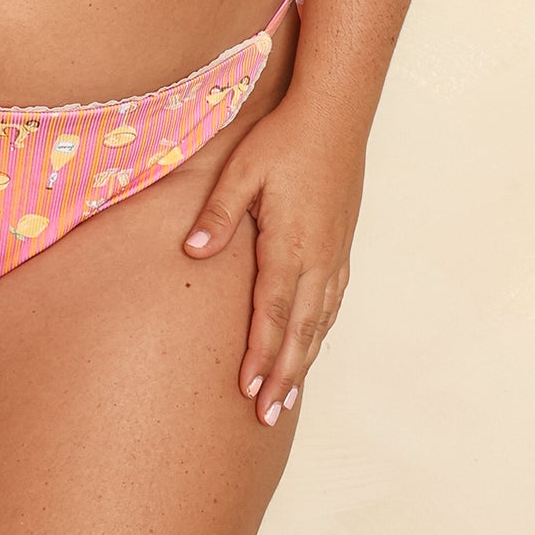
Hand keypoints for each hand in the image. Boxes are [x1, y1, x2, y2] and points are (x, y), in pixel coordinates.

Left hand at [181, 92, 364, 424]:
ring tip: (288, 398)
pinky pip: (332, 301)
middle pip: (300, 331)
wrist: (334, 116)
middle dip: (283, 377)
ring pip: (320, 321)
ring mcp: (334, 254)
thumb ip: (217, 215)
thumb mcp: (240, 171)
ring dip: (302, 362)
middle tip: (268, 418)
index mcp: (289, 244)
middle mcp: (317, 258)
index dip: (260, 356)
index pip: (272, 314)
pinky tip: (312, 343)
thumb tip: (192, 253)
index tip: (249, 393)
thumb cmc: (282, 140)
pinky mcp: (341, 245)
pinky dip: (320, 332)